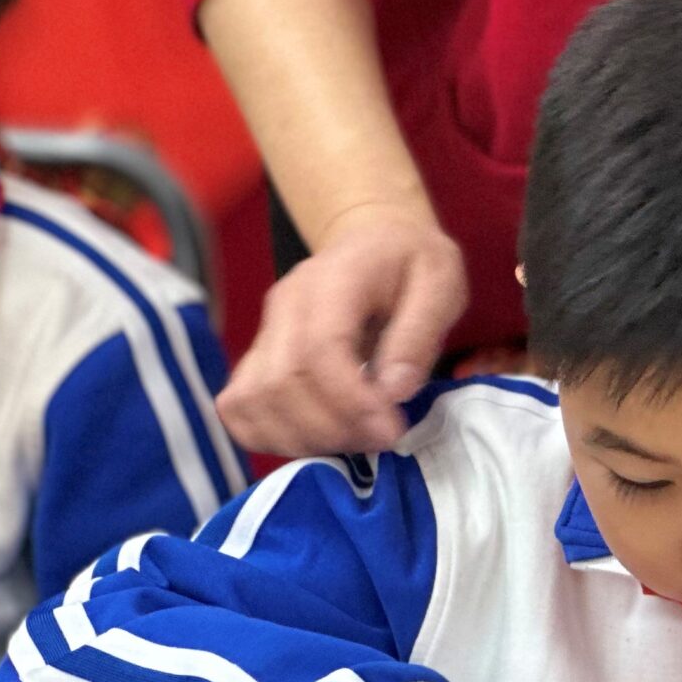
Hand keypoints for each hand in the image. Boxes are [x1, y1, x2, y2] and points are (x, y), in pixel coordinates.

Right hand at [219, 199, 466, 454]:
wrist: (375, 242)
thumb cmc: (412, 264)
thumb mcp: (441, 283)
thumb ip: (420, 334)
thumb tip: (393, 391)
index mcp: (333, 279)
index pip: (319, 349)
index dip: (350, 400)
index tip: (390, 428)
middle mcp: (285, 304)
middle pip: (281, 383)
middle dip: (332, 427)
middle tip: (381, 438)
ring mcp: (265, 330)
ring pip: (253, 401)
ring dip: (302, 438)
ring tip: (355, 439)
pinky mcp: (256, 356)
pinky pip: (239, 408)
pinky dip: (271, 435)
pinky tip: (318, 438)